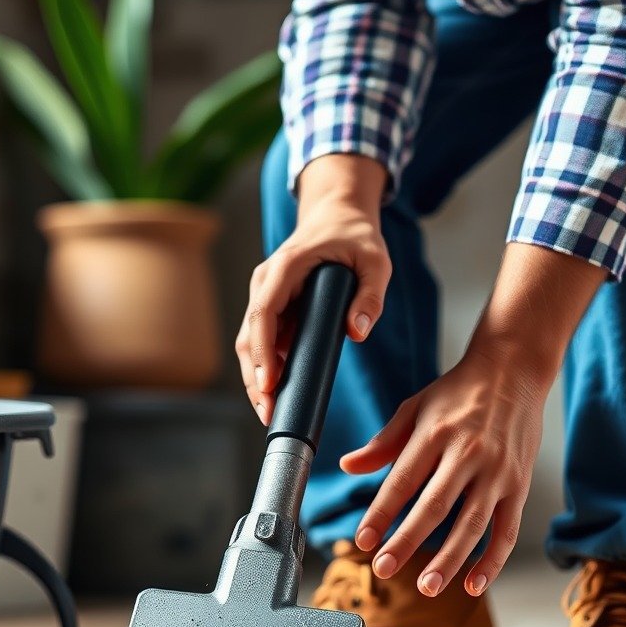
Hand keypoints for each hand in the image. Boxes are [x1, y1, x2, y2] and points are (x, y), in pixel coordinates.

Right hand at [237, 153, 388, 423]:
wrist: (337, 214)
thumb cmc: (355, 236)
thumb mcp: (375, 261)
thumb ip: (370, 297)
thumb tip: (357, 332)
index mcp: (285, 267)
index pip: (264, 313)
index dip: (263, 351)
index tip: (268, 383)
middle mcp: (266, 281)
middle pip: (249, 334)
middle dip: (254, 376)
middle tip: (268, 412)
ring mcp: (265, 293)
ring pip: (250, 341)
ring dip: (256, 376)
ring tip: (269, 410)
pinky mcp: (272, 305)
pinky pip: (262, 339)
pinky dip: (265, 366)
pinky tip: (275, 391)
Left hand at [340, 241, 606, 597]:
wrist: (514, 370)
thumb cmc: (459, 391)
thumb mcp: (415, 407)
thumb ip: (383, 442)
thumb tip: (348, 466)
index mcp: (436, 433)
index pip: (403, 480)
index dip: (381, 513)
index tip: (363, 540)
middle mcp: (468, 453)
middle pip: (435, 505)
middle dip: (407, 541)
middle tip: (384, 568)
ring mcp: (497, 471)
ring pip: (472, 523)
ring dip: (450, 559)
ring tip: (427, 586)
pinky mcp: (520, 485)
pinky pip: (507, 530)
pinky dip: (492, 560)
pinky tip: (473, 584)